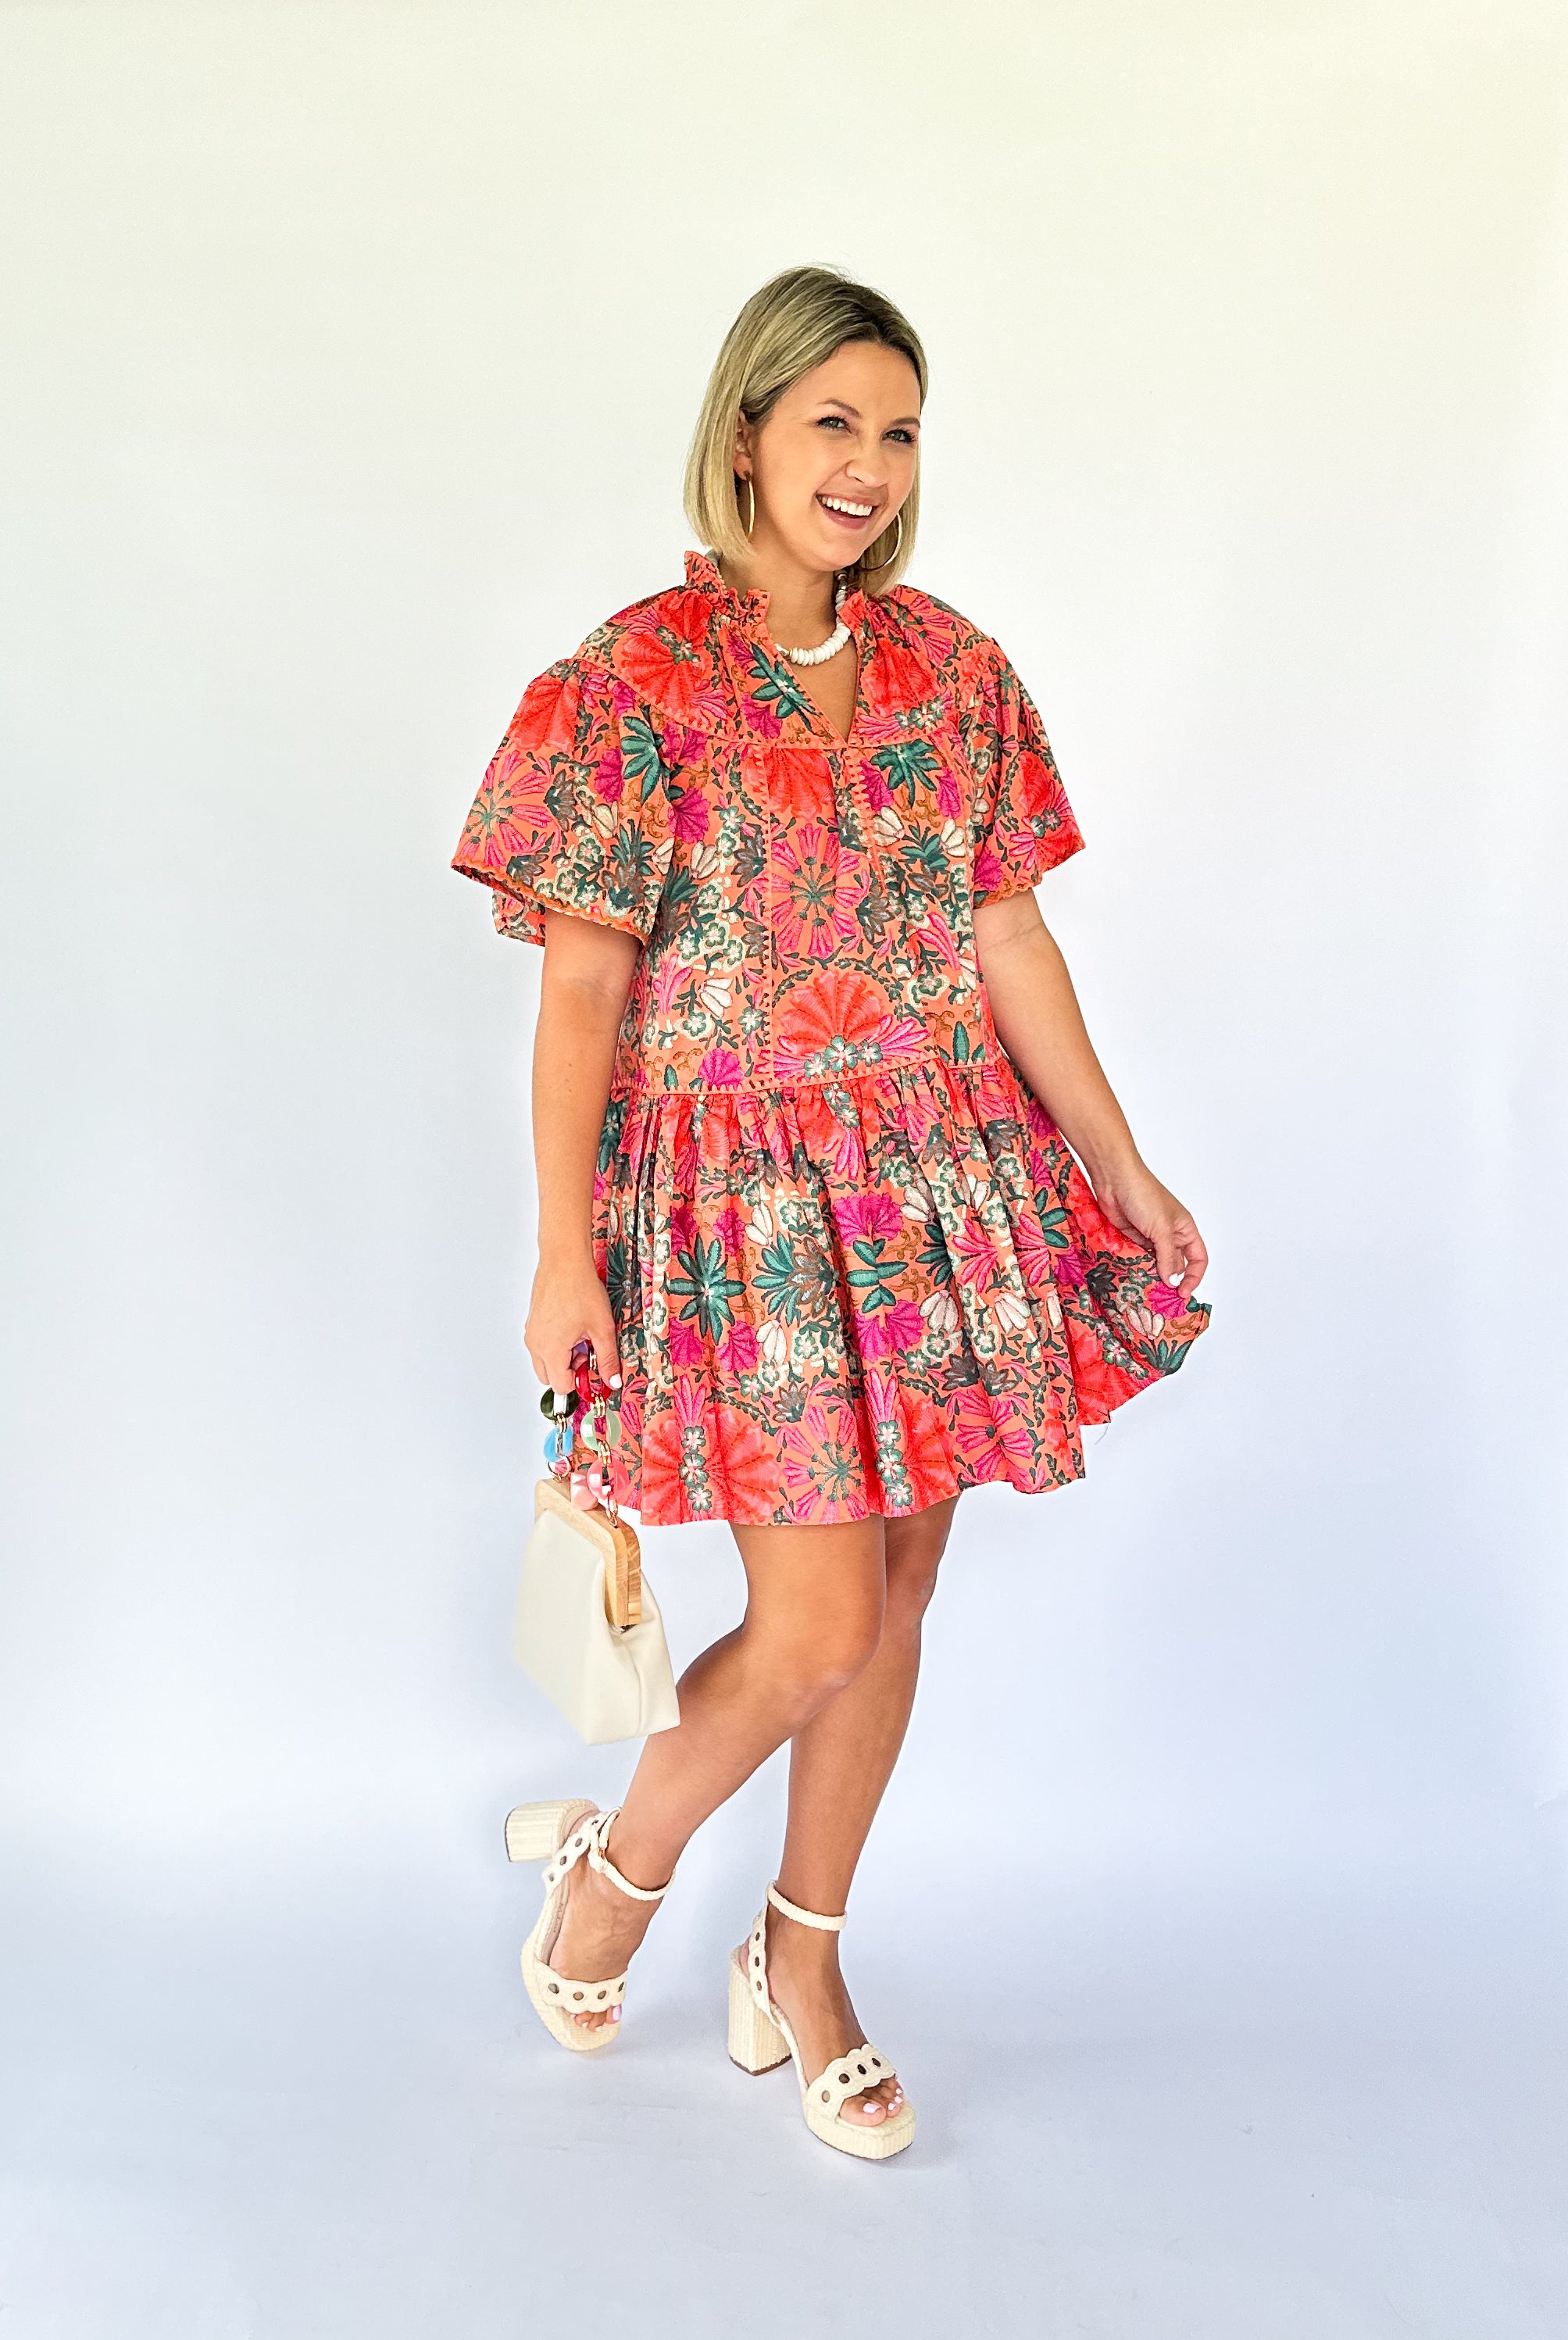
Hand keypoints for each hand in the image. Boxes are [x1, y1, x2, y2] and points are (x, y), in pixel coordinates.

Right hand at [524, 1253, 621, 1398]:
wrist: (564, 1260)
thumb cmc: (580, 1288)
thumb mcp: (602, 1328)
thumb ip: (607, 1359)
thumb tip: (612, 1380)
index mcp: (551, 1349)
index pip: (561, 1386)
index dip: (580, 1381)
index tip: (594, 1367)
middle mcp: (535, 1344)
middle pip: (549, 1377)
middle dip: (570, 1371)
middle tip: (588, 1351)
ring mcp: (531, 1332)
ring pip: (545, 1360)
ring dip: (563, 1356)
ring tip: (581, 1334)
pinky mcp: (532, 1321)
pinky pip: (542, 1343)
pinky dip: (556, 1342)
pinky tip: (572, 1324)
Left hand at [1091, 1159, 1208, 1301]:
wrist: (1113, 1179)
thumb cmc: (1143, 1195)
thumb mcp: (1161, 1229)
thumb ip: (1168, 1258)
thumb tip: (1174, 1282)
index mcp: (1184, 1229)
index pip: (1197, 1259)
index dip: (1193, 1277)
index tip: (1182, 1294)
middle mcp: (1169, 1235)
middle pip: (1175, 1265)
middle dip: (1170, 1282)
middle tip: (1161, 1300)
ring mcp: (1149, 1238)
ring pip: (1154, 1265)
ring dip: (1150, 1278)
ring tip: (1145, 1294)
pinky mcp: (1131, 1240)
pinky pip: (1136, 1260)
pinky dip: (1135, 1270)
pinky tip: (1131, 1279)